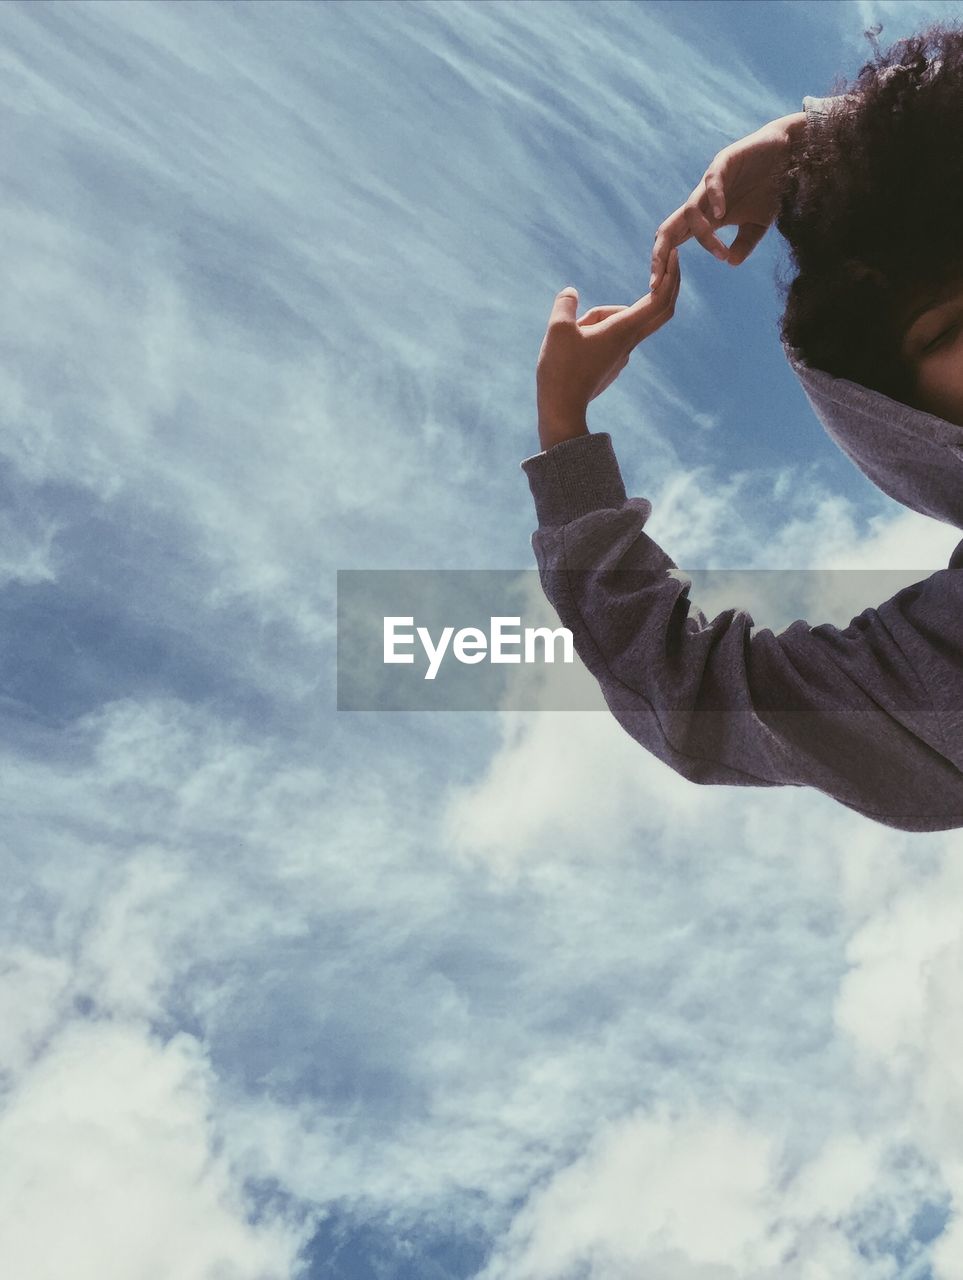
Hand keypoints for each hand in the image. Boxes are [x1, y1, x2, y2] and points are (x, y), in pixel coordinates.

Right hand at [536, 248, 680, 450]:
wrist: (562, 411)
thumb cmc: (560, 370)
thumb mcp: (557, 330)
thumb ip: (566, 305)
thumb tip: (570, 291)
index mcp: (623, 330)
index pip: (658, 298)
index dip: (669, 275)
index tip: (673, 255)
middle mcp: (630, 342)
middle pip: (659, 309)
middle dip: (667, 284)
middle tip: (669, 261)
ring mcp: (623, 355)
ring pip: (622, 321)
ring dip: (602, 314)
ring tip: (571, 332)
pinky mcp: (613, 364)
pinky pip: (612, 336)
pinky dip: (599, 328)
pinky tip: (577, 341)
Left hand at [648, 112, 805, 288]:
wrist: (788, 153)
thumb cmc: (770, 189)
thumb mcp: (757, 226)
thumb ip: (743, 244)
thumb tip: (730, 262)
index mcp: (706, 218)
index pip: (674, 242)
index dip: (662, 264)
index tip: (657, 288)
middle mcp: (702, 202)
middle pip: (669, 228)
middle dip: (659, 255)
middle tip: (656, 280)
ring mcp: (710, 182)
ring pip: (690, 211)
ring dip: (702, 235)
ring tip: (719, 252)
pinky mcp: (724, 162)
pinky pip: (712, 181)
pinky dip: (714, 198)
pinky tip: (721, 214)